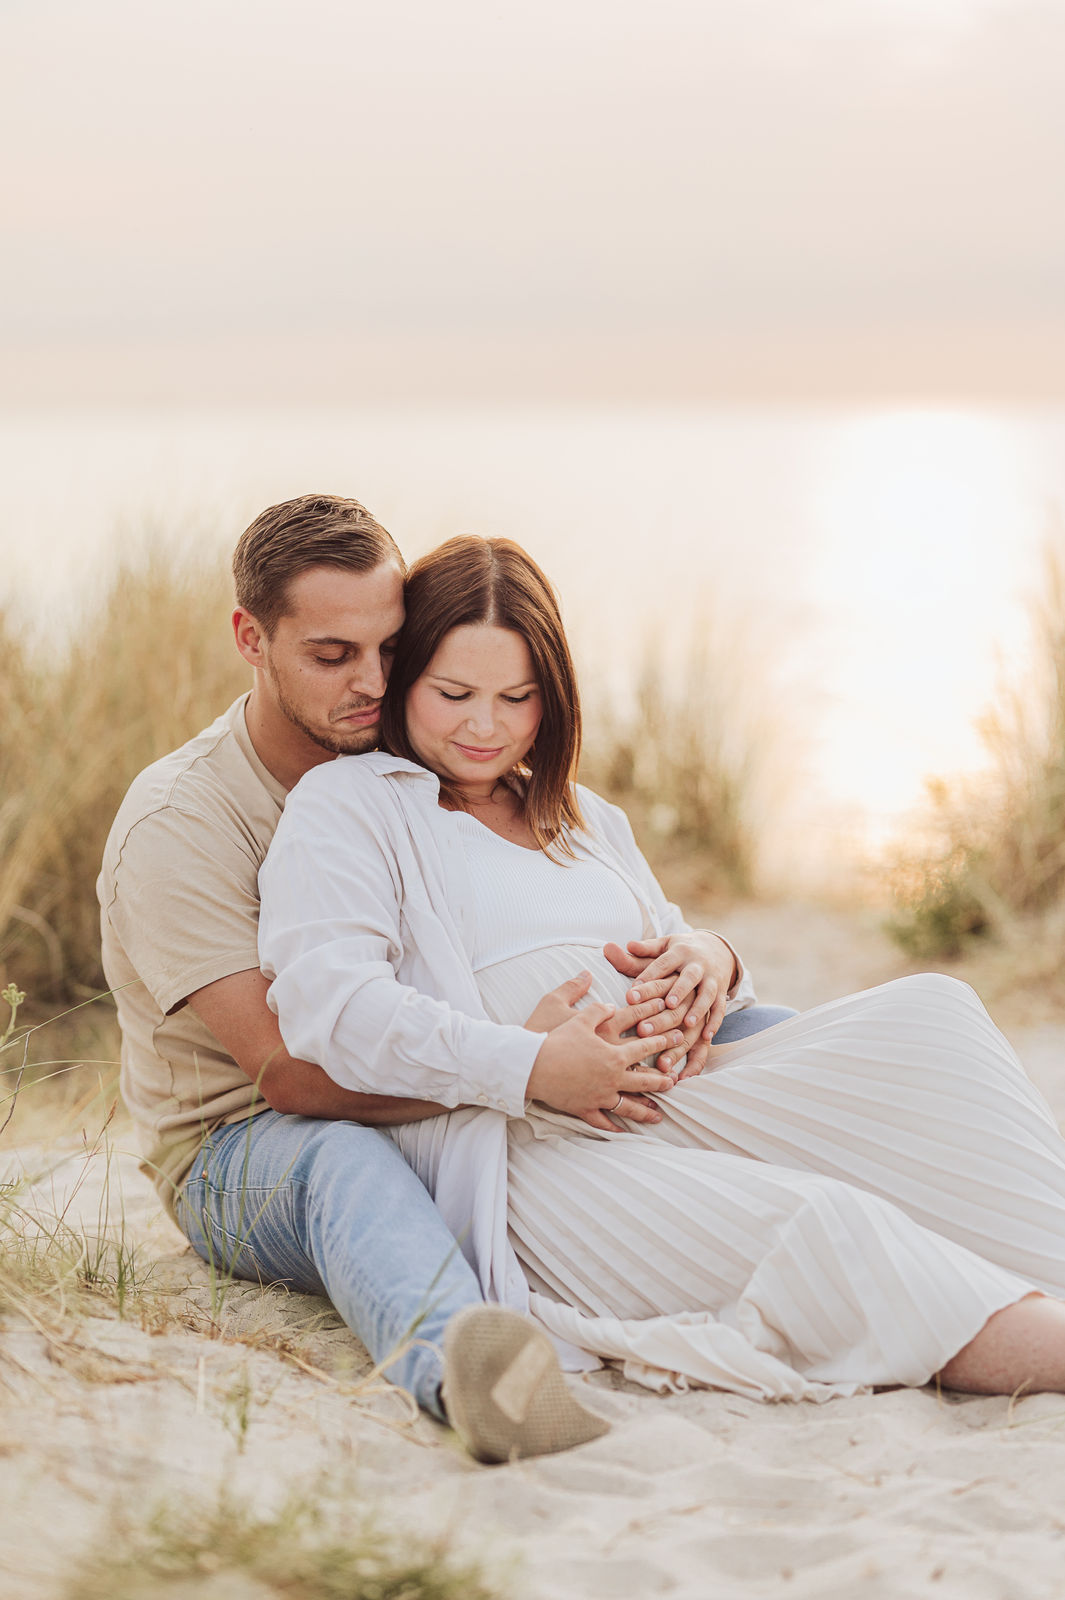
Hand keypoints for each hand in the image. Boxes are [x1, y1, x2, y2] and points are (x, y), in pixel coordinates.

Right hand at [526, 1003, 683, 1122]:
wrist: (531, 1065)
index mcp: (613, 1053)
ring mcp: (599, 1096)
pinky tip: (622, 1131)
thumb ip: (597, 1008)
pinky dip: (613, 1127)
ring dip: (645, 1111)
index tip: (677, 1039)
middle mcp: (611, 1077)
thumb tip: (610, 1003)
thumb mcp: (577, 1016)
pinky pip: (602, 1121)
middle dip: (662, 1081)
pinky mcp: (584, 1108)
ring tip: (658, 1115)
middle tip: (675, 1081)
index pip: (645, 1046)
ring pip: (628, 1106)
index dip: (663, 1041)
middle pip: (644, 1080)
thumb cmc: (554, 1038)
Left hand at [604, 931, 736, 1078]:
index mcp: (679, 952)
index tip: (633, 993)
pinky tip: (706, 1037)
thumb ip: (638, 952)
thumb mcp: (661, 947)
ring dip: (699, 1010)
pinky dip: (715, 1023)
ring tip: (688, 1024)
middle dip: (678, 992)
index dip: (648, 977)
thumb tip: (608, 948)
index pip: (663, 963)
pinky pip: (720, 1009)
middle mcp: (698, 966)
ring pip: (706, 995)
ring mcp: (712, 980)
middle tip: (667, 1005)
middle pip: (688, 979)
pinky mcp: (721, 994)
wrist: (715, 949)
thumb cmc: (679, 952)